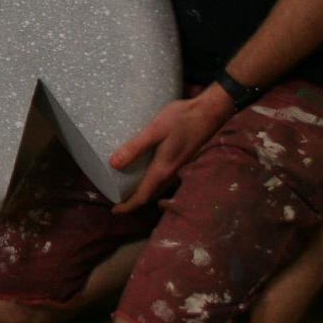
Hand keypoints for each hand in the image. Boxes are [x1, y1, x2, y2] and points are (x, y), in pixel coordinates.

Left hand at [108, 92, 232, 213]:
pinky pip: (162, 178)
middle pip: (150, 195)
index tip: (114, 211)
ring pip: (157, 187)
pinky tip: (143, 170)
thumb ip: (135, 147)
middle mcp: (171, 173)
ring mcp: (178, 167)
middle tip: (116, 199)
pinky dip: (150, 181)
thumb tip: (113, 164)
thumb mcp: (154, 130)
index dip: (128, 206)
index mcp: (163, 169)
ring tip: (126, 187)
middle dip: (133, 201)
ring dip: (142, 192)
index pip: (143, 196)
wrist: (210, 112)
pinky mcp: (180, 160)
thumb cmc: (181, 119)